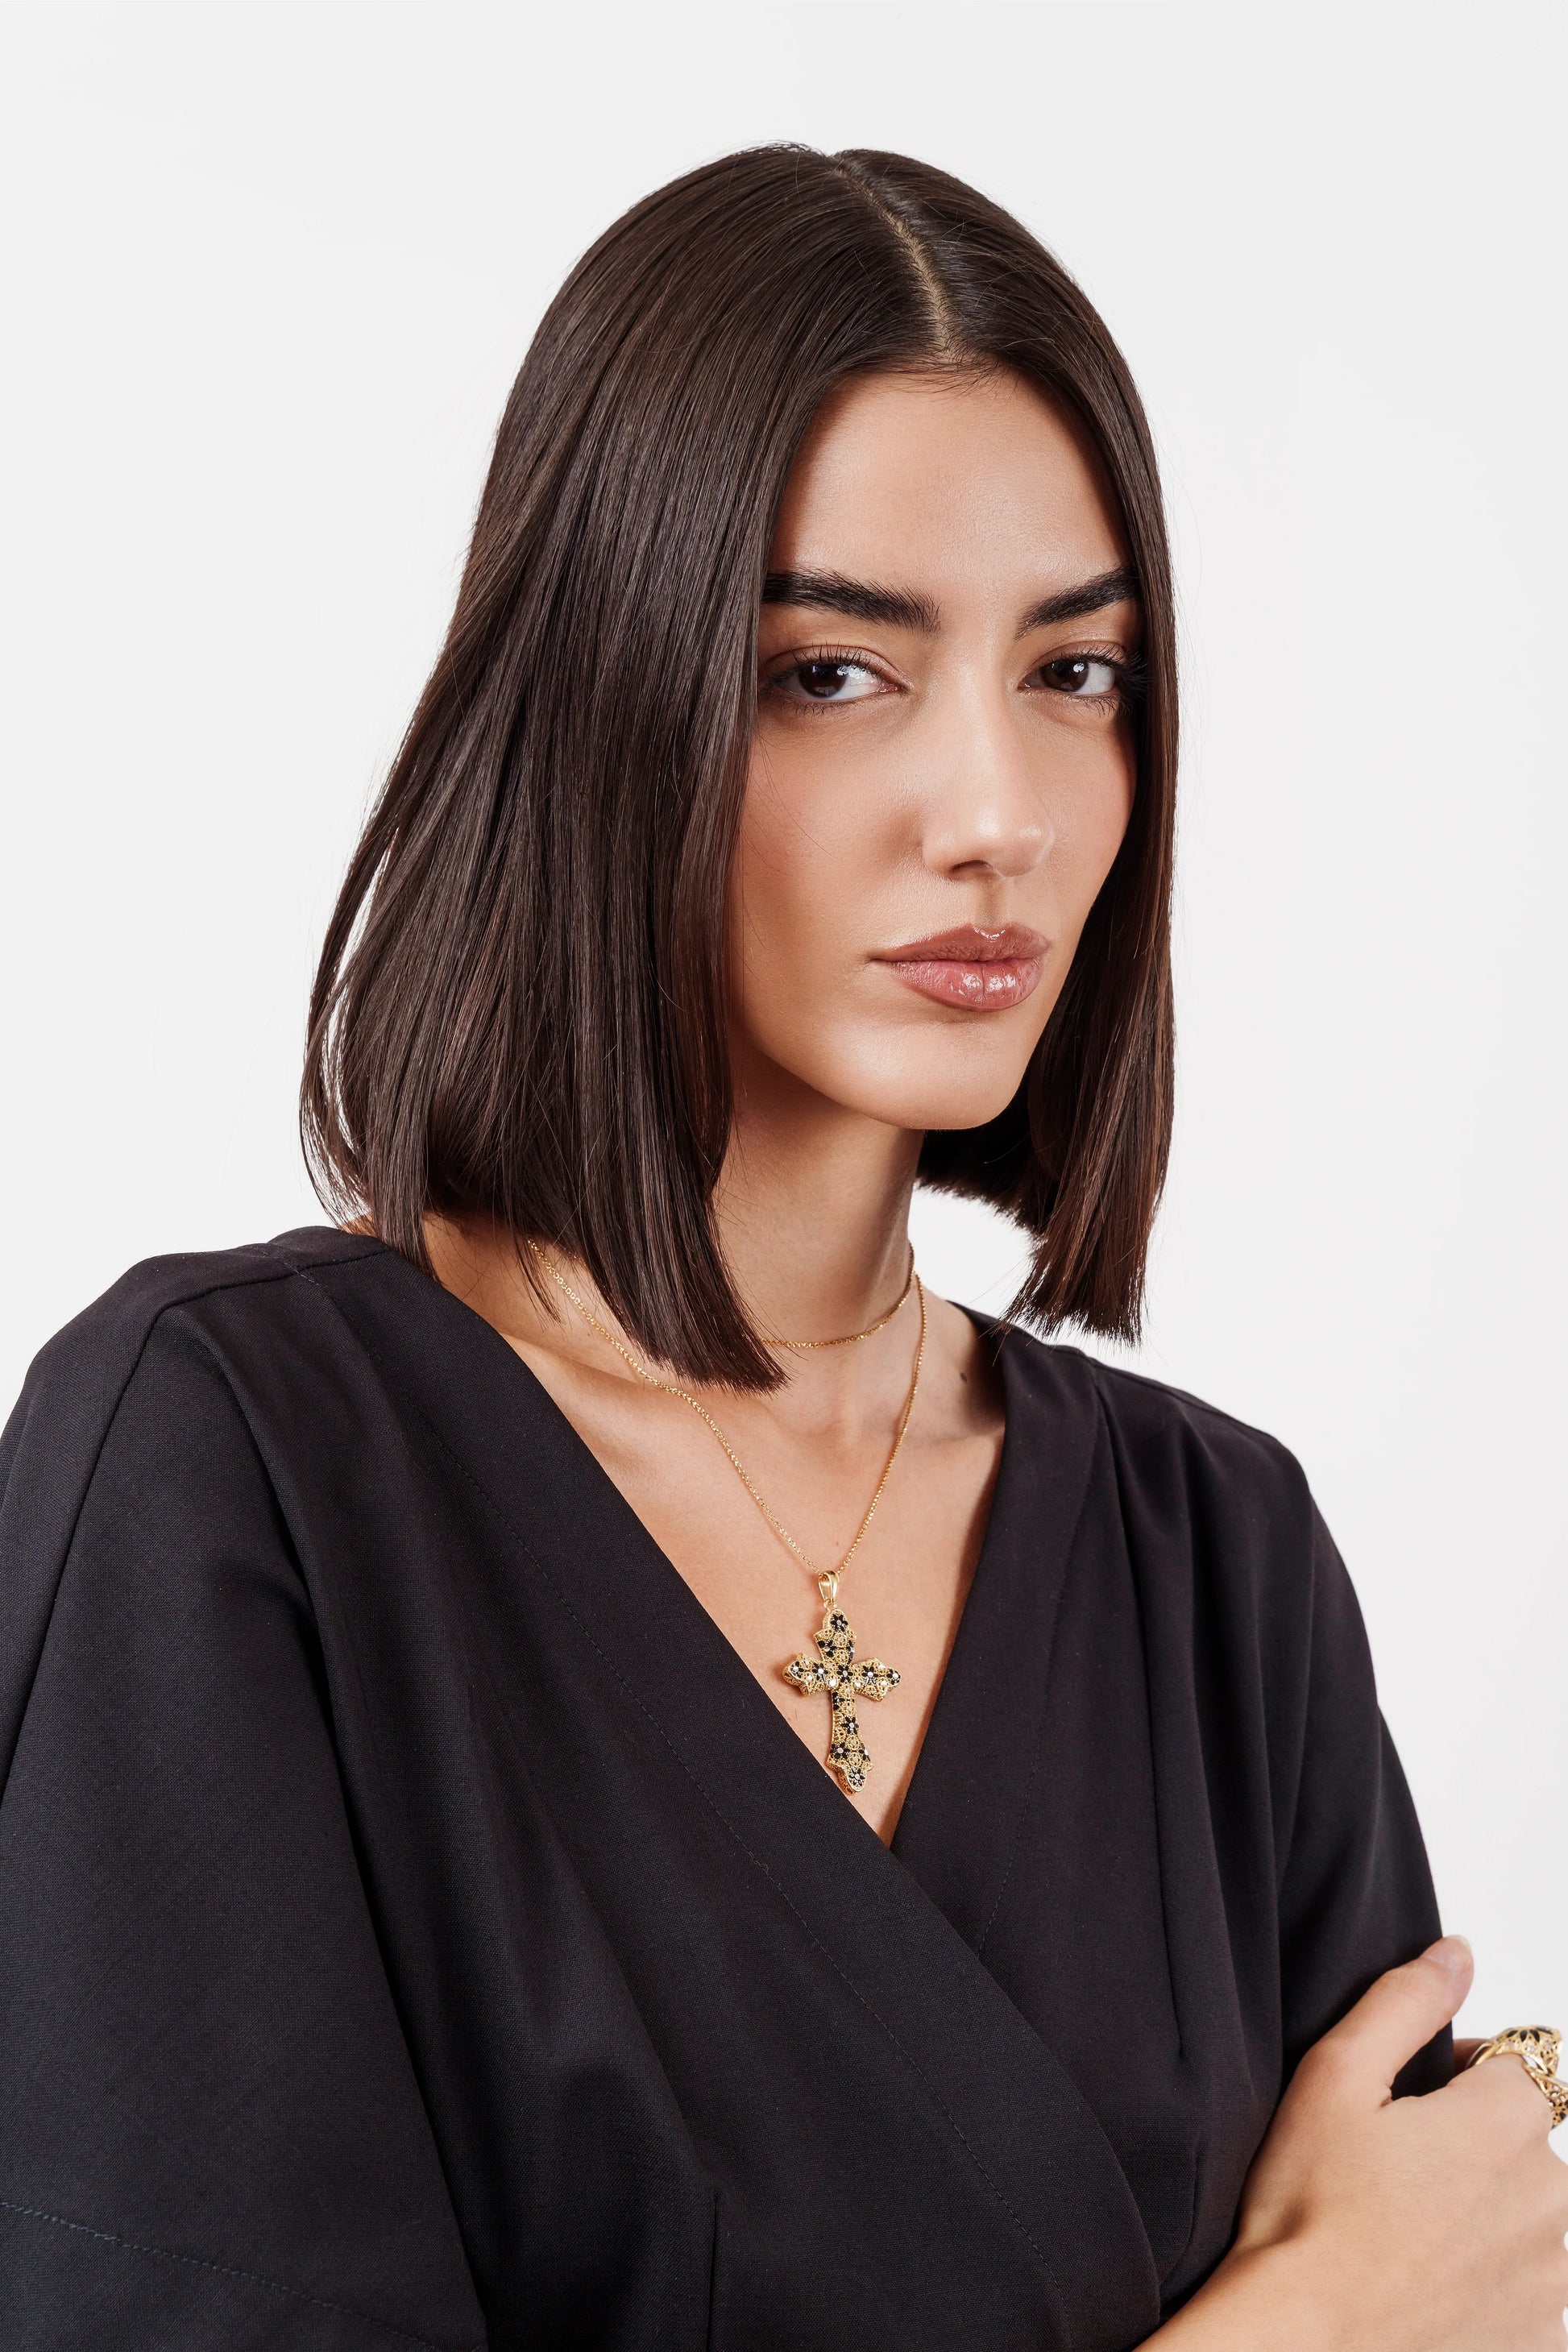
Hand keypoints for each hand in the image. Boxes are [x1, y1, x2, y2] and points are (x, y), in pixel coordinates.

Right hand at [1153, 1936, 1567, 2350]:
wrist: (1301, 2346)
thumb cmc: (1307, 2211)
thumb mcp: (1335, 2076)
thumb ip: (1406, 2001)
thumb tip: (1458, 1953)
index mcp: (1508, 2121)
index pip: (1516, 2069)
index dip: (1458, 2081)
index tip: (1407, 2116)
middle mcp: (1554, 2199)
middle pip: (1529, 2147)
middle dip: (1480, 2152)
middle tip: (1398, 2183)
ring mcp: (1556, 2279)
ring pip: (1536, 2221)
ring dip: (1493, 2220)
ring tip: (1411, 2242)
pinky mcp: (1544, 2341)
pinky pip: (1533, 2292)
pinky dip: (1496, 2287)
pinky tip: (1433, 2291)